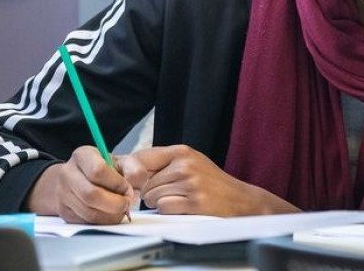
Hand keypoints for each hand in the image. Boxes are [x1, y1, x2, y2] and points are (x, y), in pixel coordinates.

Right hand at [27, 146, 136, 223]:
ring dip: (110, 215)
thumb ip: (135, 171)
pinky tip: (110, 214)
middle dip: (115, 203)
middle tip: (127, 203)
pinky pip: (85, 222)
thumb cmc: (107, 169)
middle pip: (91, 195)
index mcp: (83, 155)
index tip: (128, 188)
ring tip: (120, 209)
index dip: (117, 183)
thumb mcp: (124, 162)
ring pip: (88, 212)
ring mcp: (62, 194)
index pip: (98, 171)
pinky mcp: (64, 212)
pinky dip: (103, 221)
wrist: (83, 178)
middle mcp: (67, 173)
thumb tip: (133, 191)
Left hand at [118, 144, 299, 216]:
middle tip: (169, 192)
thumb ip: (161, 163)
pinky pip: (163, 208)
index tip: (131, 181)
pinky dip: (168, 211)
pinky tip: (183, 207)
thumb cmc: (211, 183)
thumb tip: (123, 167)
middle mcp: (185, 164)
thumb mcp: (189, 162)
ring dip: (159, 202)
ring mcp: (190, 183)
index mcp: (181, 151)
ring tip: (179, 199)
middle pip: (143, 182)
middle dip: (150, 191)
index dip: (131, 172)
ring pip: (151, 196)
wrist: (240, 199)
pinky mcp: (194, 201)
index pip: (140, 157)